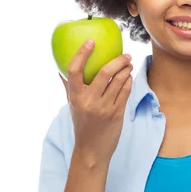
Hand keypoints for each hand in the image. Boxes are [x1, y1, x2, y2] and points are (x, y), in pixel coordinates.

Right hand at [59, 41, 132, 163]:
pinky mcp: (117, 114)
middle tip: (125, 55)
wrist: (91, 150)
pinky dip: (129, 81)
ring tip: (129, 64)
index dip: (82, 53)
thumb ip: (69, 87)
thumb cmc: (81, 125)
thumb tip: (61, 70)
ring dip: (126, 69)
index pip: (74, 70)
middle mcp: (89, 101)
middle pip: (104, 72)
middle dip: (117, 60)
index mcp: (75, 97)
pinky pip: (125, 92)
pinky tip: (130, 77)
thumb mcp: (72, 106)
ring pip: (119, 81)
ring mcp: (104, 108)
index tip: (90, 41)